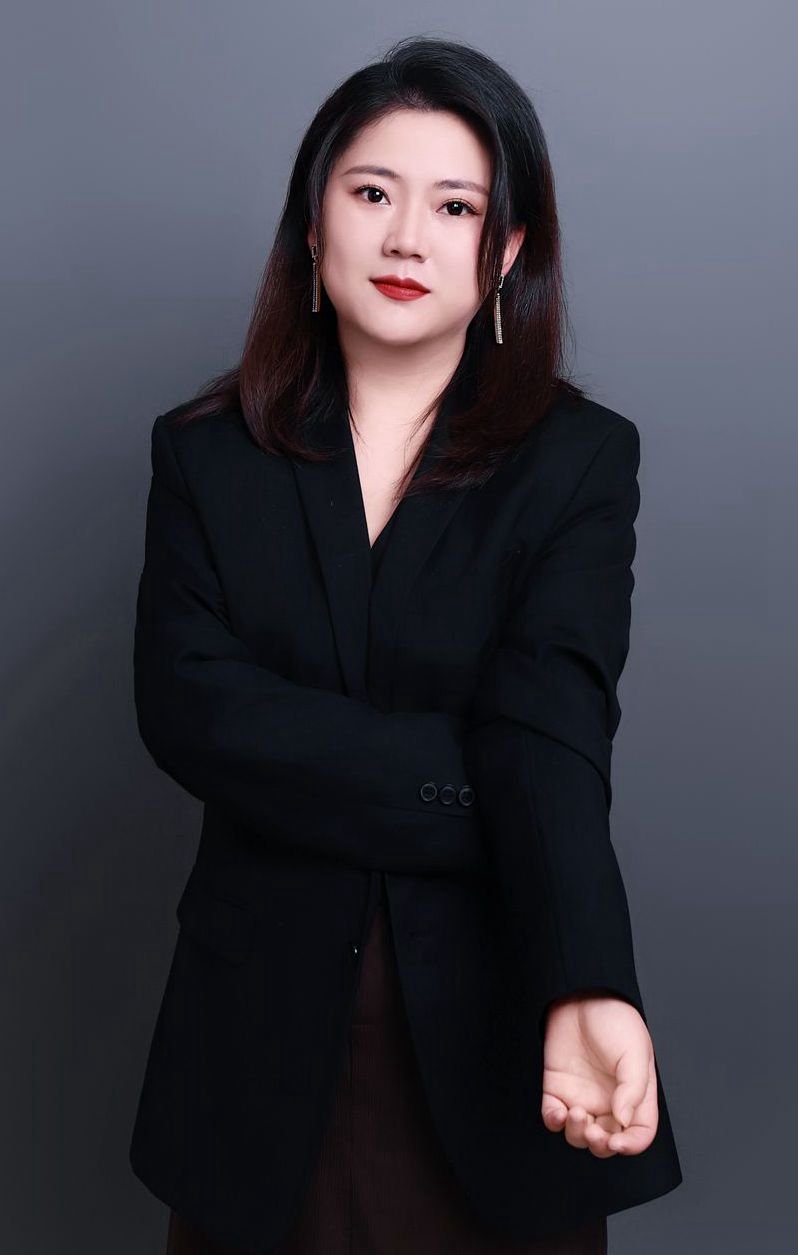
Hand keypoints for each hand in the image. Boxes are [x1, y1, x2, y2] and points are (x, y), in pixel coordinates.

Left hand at [540, 993, 658, 1157]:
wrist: (580, 994)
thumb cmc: (614, 1019)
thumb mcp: (634, 1050)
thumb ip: (633, 1088)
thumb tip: (623, 1121)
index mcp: (635, 1096)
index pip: (639, 1134)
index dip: (630, 1145)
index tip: (617, 1142)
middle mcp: (609, 1101)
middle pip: (607, 1141)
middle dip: (600, 1145)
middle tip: (594, 1132)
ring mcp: (582, 1096)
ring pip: (579, 1135)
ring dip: (577, 1134)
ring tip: (575, 1113)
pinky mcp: (557, 1088)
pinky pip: (553, 1117)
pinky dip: (554, 1122)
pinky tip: (557, 1113)